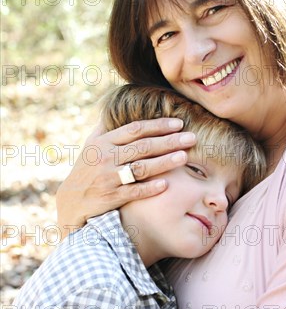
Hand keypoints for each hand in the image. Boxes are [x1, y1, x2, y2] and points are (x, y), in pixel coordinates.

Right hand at [56, 118, 195, 236]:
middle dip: (169, 141)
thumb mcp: (91, 146)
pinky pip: (133, 191)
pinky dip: (149, 188)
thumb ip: (105, 128)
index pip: (135, 129)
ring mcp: (108, 177)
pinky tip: (166, 184)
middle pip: (143, 146)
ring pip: (140, 167)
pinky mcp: (110, 197)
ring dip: (164, 162)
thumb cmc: (86, 170)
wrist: (71, 201)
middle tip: (191, 138)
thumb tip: (116, 107)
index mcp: (104, 142)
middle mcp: (106, 157)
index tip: (178, 124)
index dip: (158, 125)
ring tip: (184, 157)